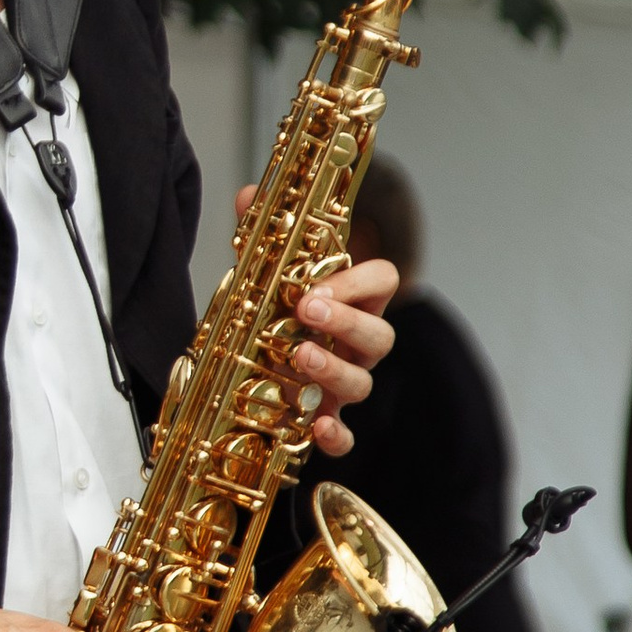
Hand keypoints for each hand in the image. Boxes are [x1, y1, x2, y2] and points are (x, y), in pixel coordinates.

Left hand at [233, 187, 398, 454]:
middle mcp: (356, 344)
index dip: (361, 281)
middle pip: (380, 334)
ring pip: (362, 382)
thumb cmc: (271, 315)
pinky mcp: (324, 418)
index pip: (384, 280)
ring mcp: (343, 383)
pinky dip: (335, 436)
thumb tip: (247, 195)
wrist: (247, 364)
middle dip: (347, 322)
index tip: (319, 284)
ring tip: (298, 357)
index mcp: (351, 301)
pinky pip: (345, 436)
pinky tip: (316, 426)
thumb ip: (260, 237)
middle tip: (307, 311)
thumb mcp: (262, 274)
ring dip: (333, 370)